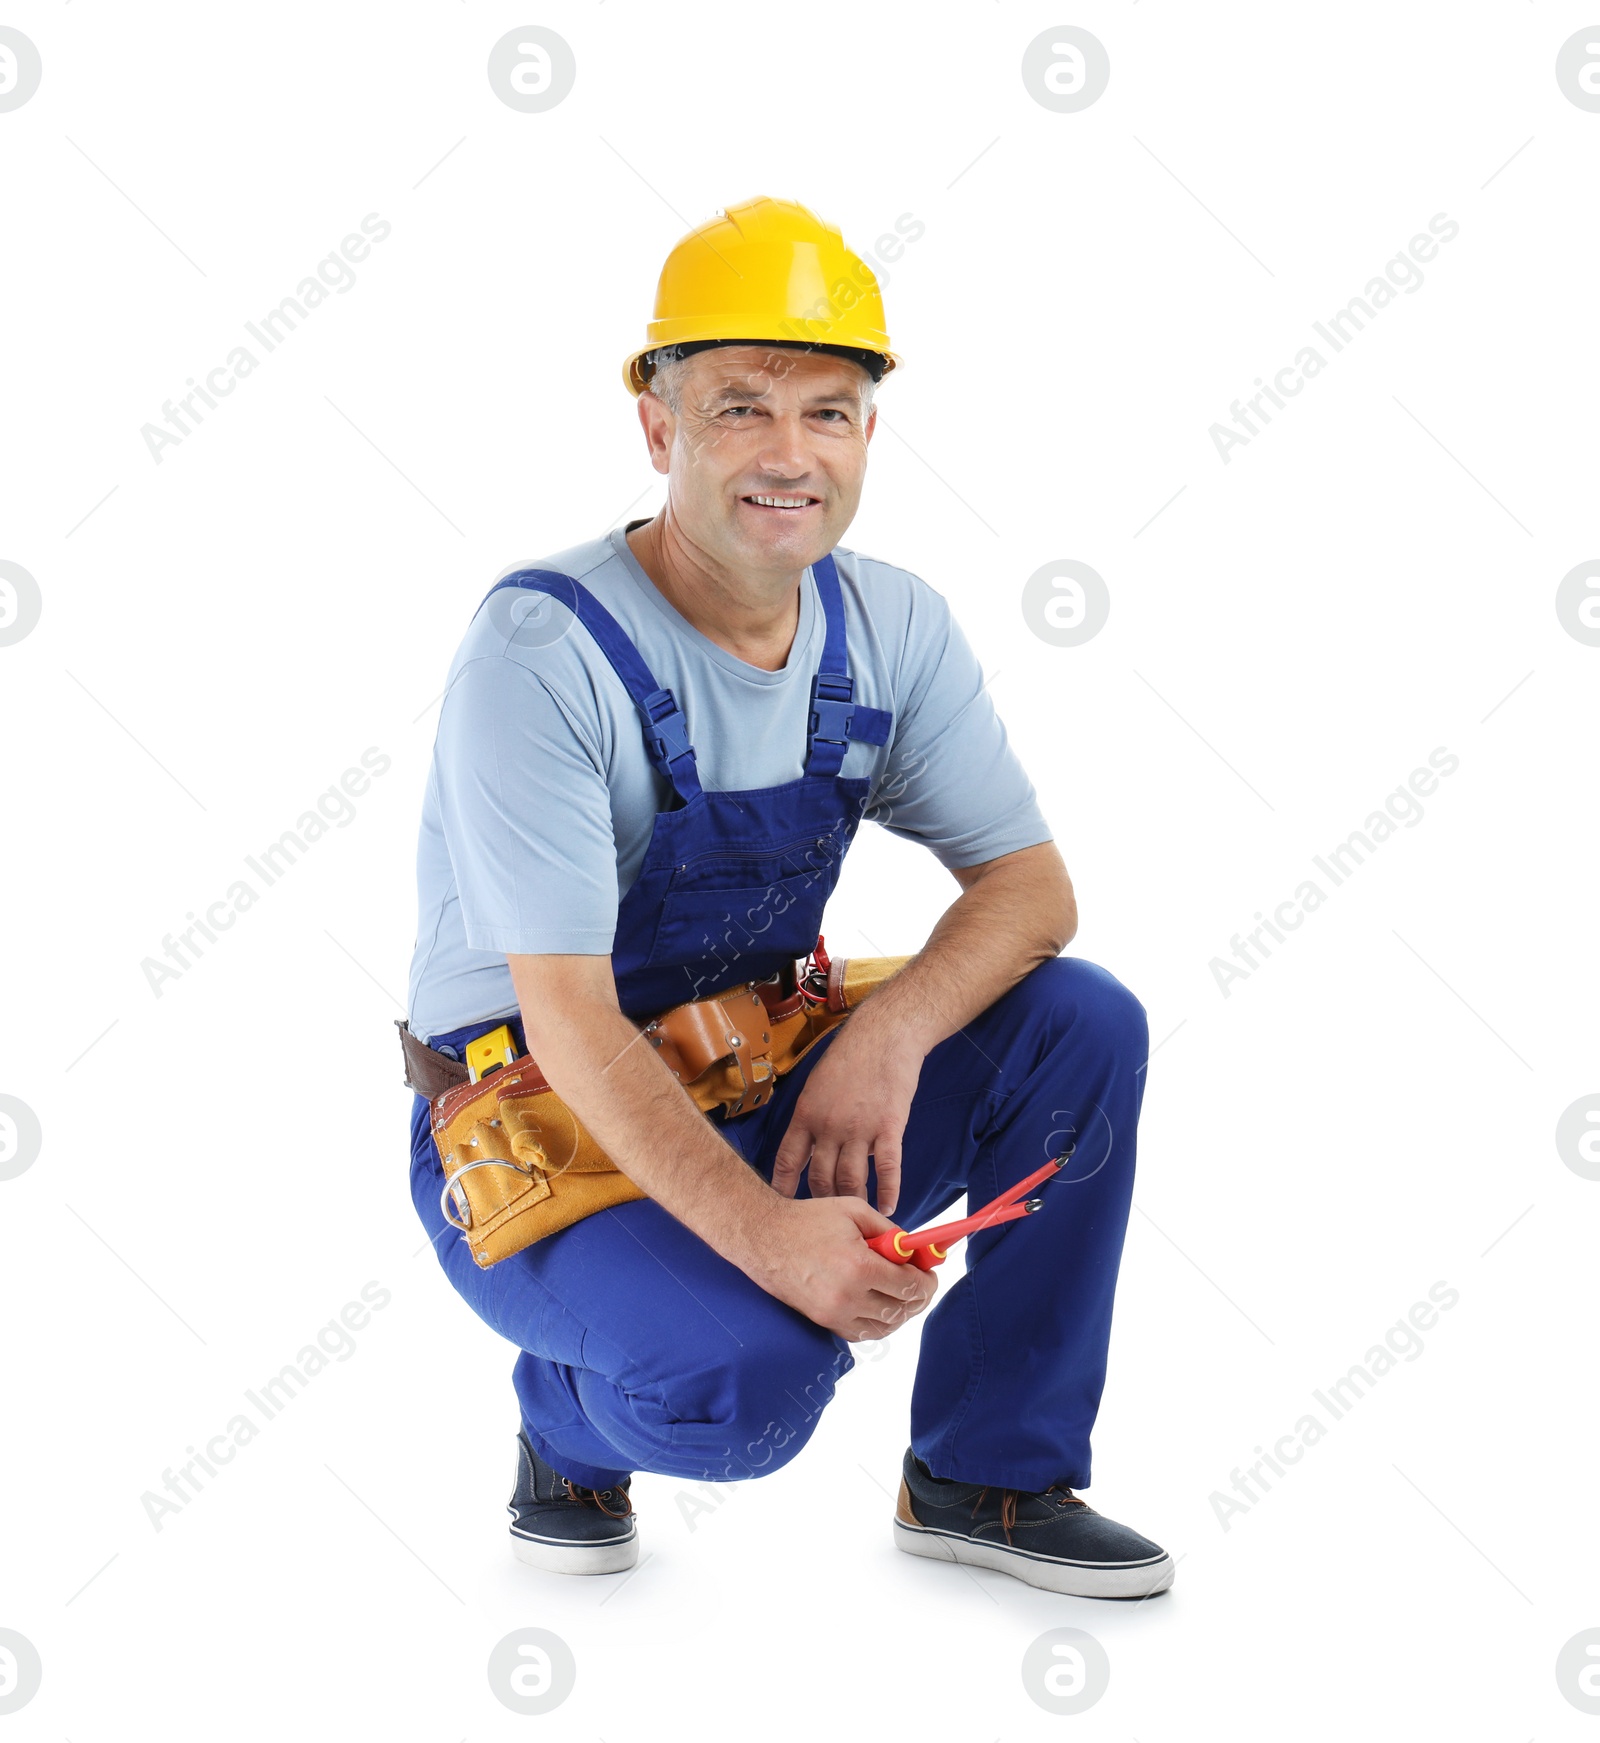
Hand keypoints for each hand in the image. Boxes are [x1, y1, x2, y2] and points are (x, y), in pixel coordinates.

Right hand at [745, 1196, 937, 1341]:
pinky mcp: (823, 1321)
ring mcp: (834, 1313)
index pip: (909, 1286)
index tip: (930, 1273)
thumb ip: (888, 1231)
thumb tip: (913, 1249)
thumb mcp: (854, 1211)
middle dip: (918, 1296)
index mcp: (859, 1266)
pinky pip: (862, 1333)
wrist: (764, 1238)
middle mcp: (848, 1296)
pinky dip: (878, 1323)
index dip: (927, 1281)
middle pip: (901, 1309)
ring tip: (903, 1294)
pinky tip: (880, 1305)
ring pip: (884, 1326)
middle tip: (922, 1283)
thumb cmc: (808, 1220)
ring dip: (900, 1312)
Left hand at [771, 1027, 922, 1214]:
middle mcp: (828, 1126)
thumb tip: (809, 1145)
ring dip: (854, 1201)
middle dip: (823, 1201)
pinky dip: (889, 1192)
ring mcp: (859, 1129)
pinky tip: (889, 1207)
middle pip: (820, 1178)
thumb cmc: (850, 1055)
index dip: (784, 1188)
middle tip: (828, 1217)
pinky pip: (888, 1169)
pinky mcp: (889, 1127)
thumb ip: (812, 1116)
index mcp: (806, 1115)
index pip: (787, 1161)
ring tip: (858, 1217)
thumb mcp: (817, 1084)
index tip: (782, 1207)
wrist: (883, 1034)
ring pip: (851, 1180)